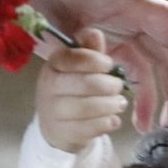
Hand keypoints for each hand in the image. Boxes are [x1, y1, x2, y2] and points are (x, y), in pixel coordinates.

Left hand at [26, 0, 167, 131]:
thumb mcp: (56, 16)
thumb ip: (79, 45)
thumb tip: (102, 70)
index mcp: (133, 4)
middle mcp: (138, 16)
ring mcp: (127, 29)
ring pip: (160, 65)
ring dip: (167, 96)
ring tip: (165, 127)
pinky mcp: (111, 43)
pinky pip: (136, 70)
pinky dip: (141, 94)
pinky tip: (137, 120)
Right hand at [35, 28, 128, 152]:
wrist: (57, 127)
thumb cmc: (73, 90)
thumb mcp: (80, 68)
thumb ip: (90, 51)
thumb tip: (95, 33)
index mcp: (53, 66)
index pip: (71, 58)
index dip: (95, 60)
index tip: (109, 64)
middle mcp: (48, 88)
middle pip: (85, 84)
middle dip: (109, 85)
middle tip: (118, 87)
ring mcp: (53, 113)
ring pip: (89, 107)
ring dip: (111, 105)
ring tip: (119, 103)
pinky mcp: (64, 134)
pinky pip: (91, 128)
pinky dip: (108, 123)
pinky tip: (113, 119)